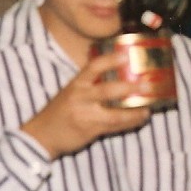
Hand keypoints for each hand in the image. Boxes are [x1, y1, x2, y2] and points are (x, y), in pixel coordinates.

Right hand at [22, 51, 151, 158]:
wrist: (42, 135)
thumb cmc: (60, 112)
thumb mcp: (70, 93)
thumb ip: (89, 85)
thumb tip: (115, 74)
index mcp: (76, 84)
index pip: (93, 67)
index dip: (110, 60)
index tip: (126, 55)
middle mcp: (80, 97)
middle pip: (108, 90)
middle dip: (129, 88)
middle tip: (147, 84)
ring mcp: (85, 115)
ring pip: (115, 113)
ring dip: (134, 111)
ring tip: (147, 109)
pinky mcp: (90, 130)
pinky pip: (114, 126)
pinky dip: (129, 123)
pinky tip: (139, 119)